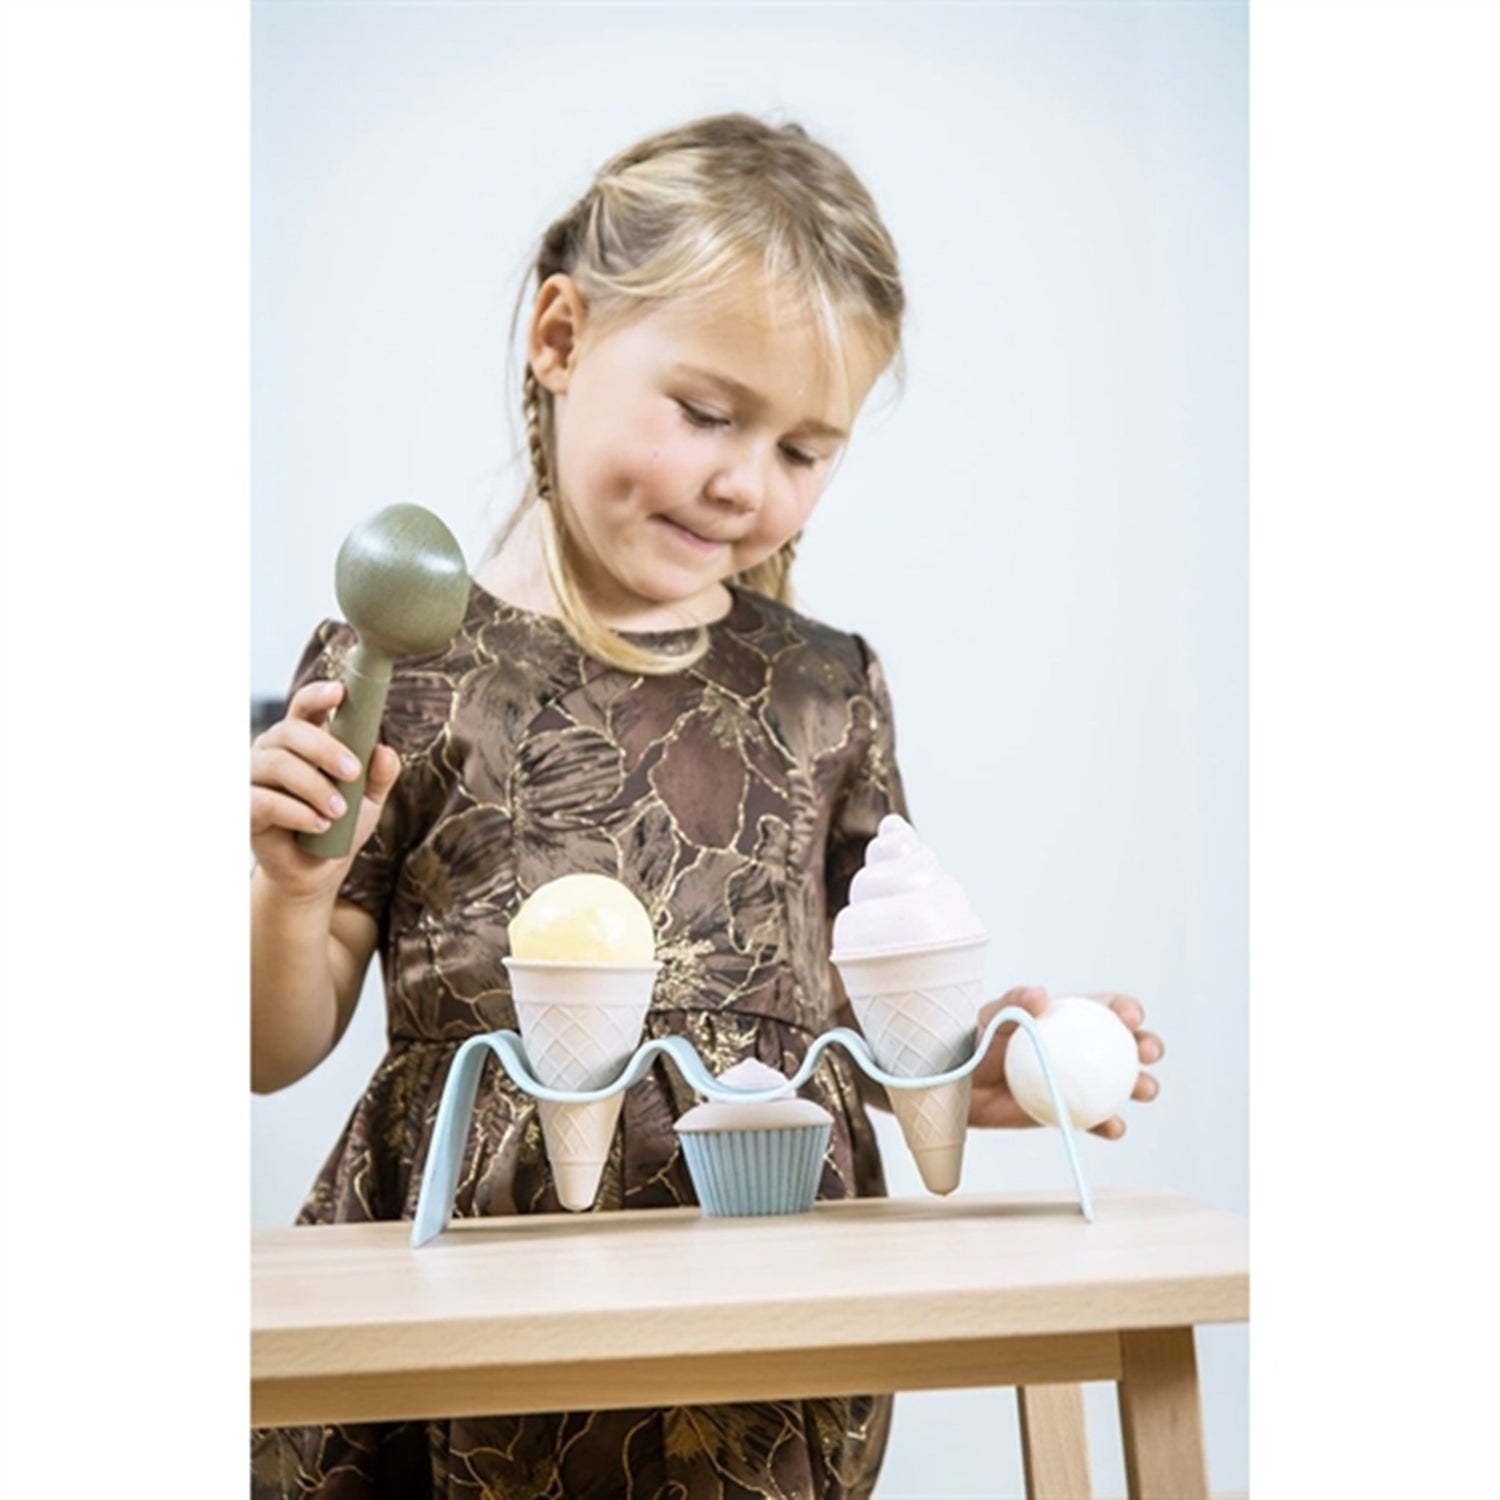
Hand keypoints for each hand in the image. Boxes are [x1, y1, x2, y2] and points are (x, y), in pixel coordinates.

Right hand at [250, 679, 400, 898]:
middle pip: (291, 732)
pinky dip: (296, 812)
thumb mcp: (369, 799)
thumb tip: (385, 752)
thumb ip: (379, 775)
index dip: (318, 695)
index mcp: (304, 740)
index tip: (340, 693)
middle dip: (325, 749)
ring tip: (339, 810)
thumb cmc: (342, 823)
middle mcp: (274, 751)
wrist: (317, 869)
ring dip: (313, 786)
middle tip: (352, 772)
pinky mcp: (246, 807)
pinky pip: (264, 800)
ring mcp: (255, 777)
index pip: (304, 707)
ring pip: (277, 764)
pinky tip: (320, 825)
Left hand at [967, 987, 1163, 1138]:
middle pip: (1127, 1045)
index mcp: (1070, 1020)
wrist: (963, 1089)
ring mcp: (1081, 1083)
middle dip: (1148, 1045)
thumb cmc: (977, 1043)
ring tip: (1144, 1089)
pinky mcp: (1074, 1113)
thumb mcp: (992, 1016)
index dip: (1127, 1010)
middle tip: (1147, 1052)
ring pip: (1123, 1084)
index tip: (1130, 1018)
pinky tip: (1114, 1126)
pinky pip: (1099, 1120)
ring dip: (1143, 1086)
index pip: (1106, 1010)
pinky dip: (1111, 1125)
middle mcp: (1083, 1050)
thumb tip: (1040, 995)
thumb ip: (1014, 1002)